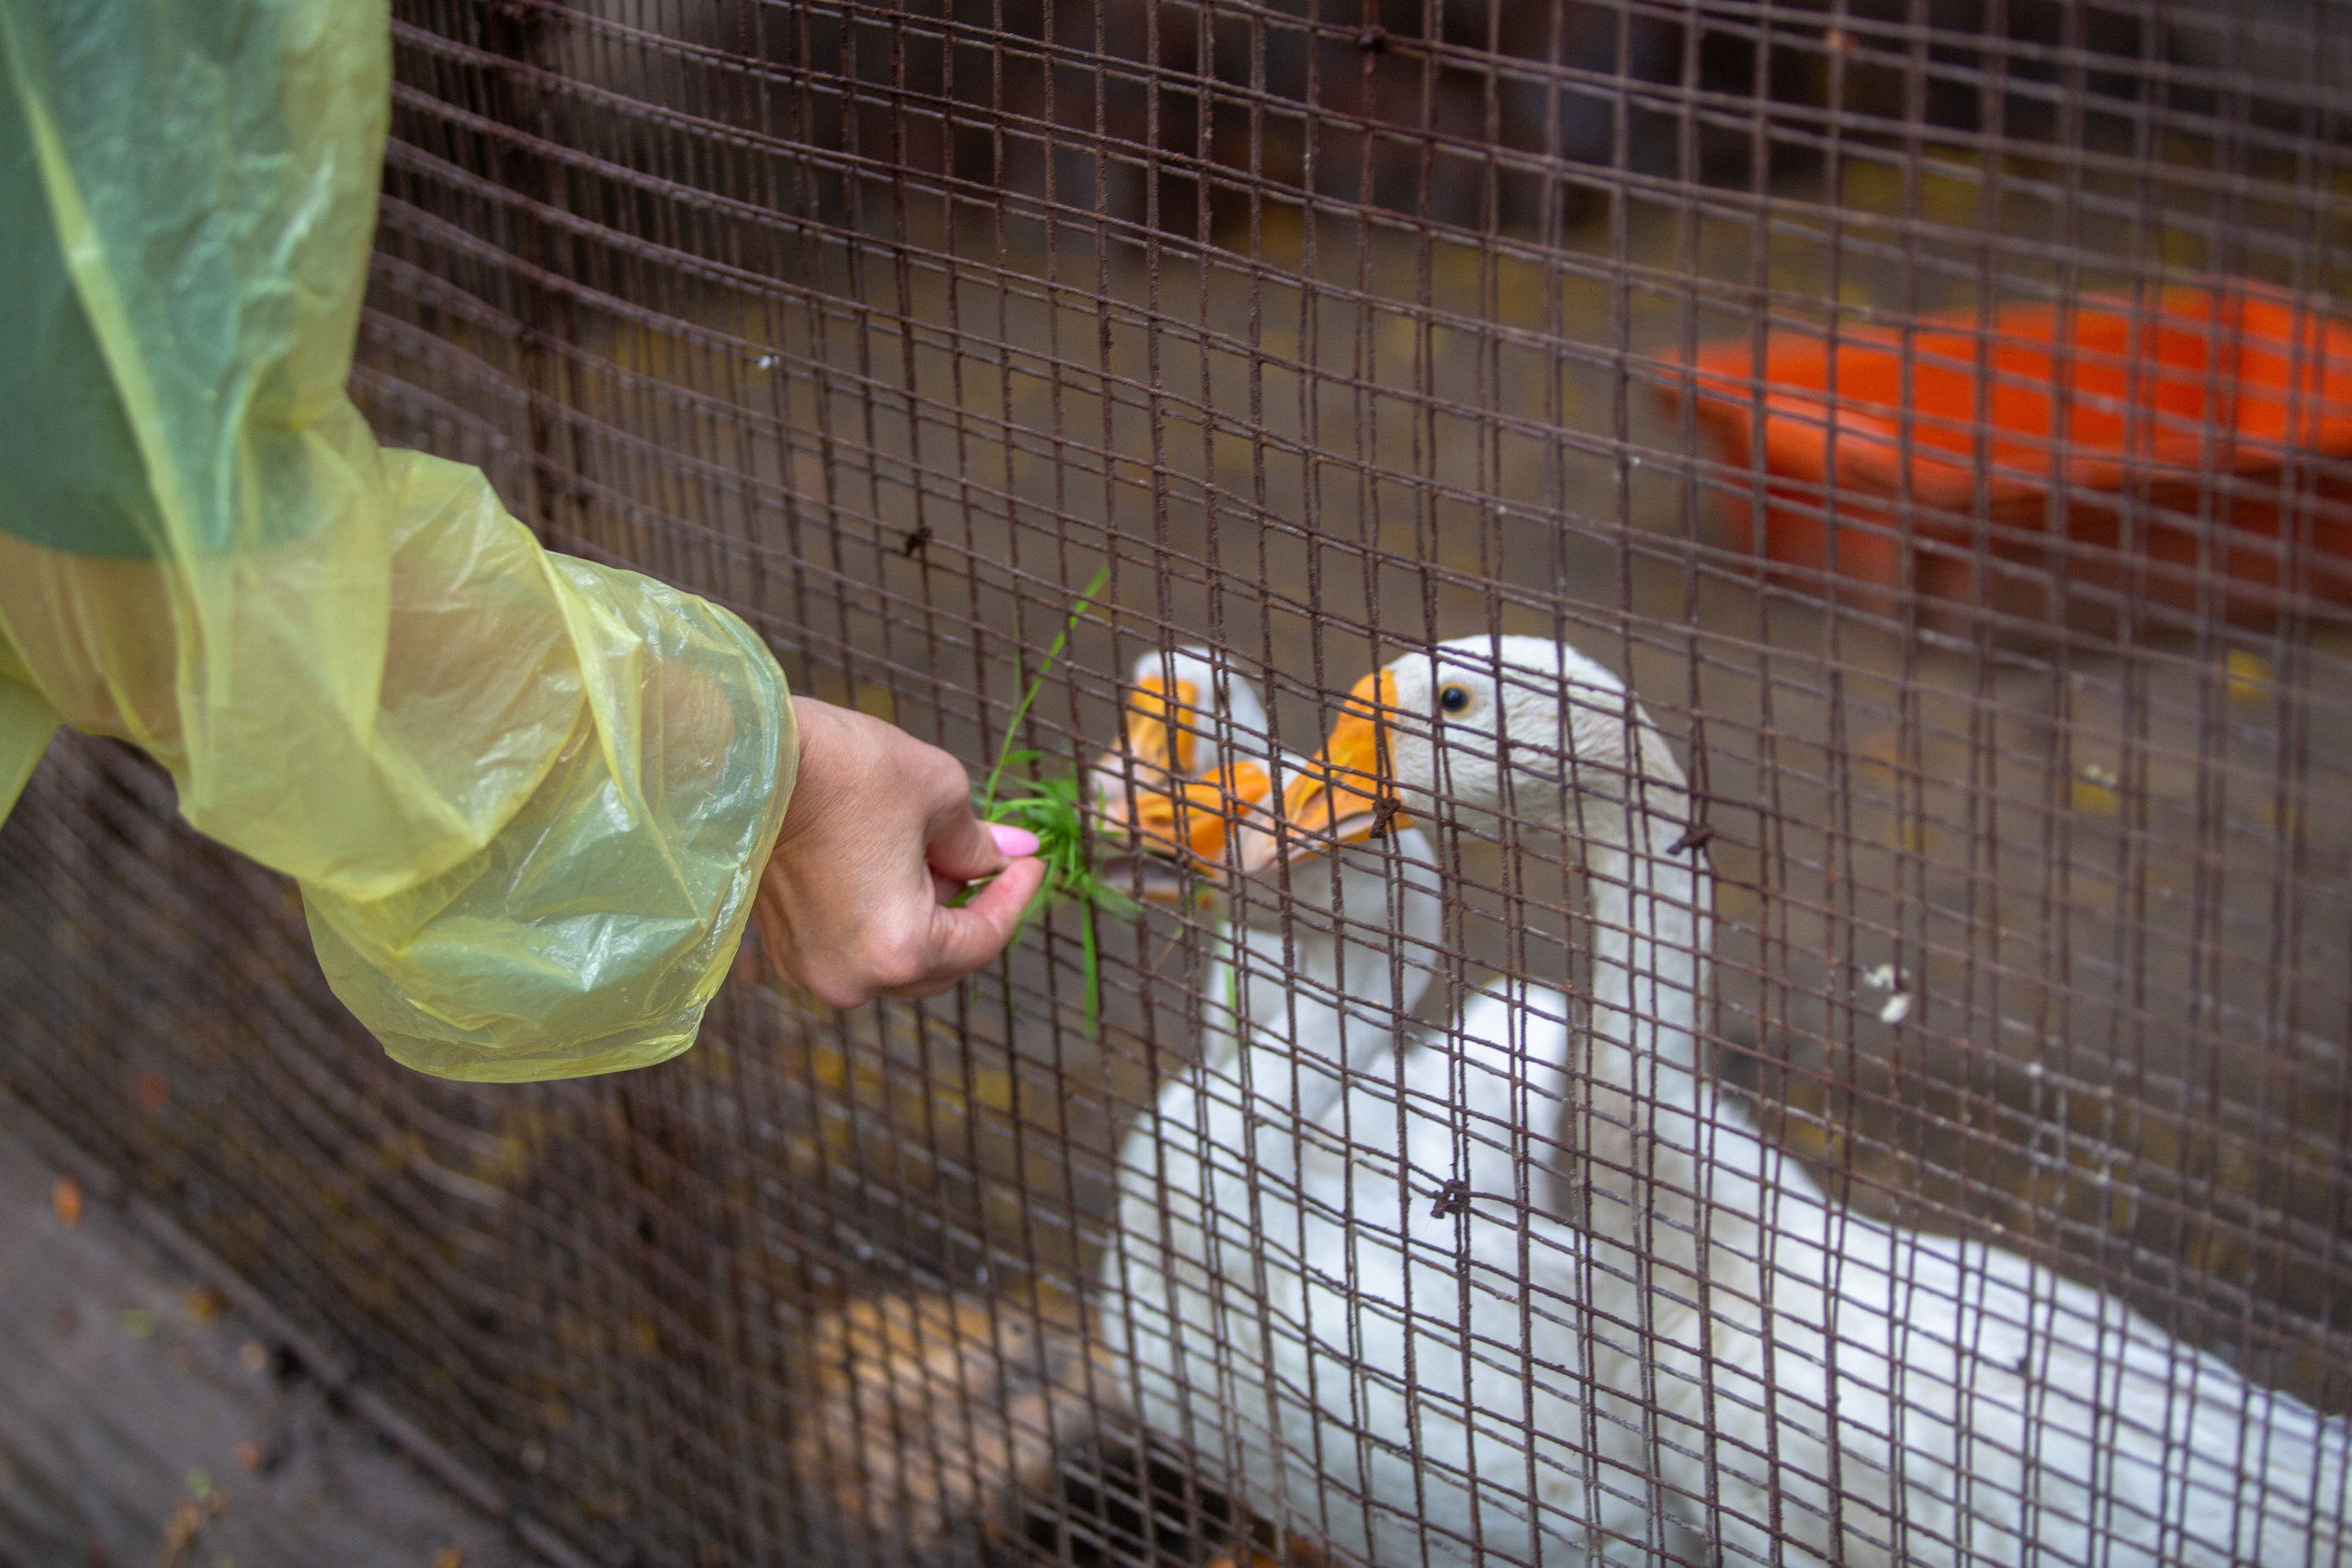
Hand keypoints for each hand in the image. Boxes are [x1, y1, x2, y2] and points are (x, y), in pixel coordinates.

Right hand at [750, 697, 1047, 1007]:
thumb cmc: (840, 768)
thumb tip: (1011, 854)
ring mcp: (812, 969)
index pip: (984, 940)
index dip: (1015, 897)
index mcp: (898, 949)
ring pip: (899, 957)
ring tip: (930, 849)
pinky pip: (856, 947)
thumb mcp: (937, 793)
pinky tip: (889, 863)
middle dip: (970, 910)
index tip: (1032, 863)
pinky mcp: (784, 950)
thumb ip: (979, 839)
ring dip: (927, 914)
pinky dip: (884, 917)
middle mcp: (852, 978)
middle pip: (942, 962)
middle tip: (987, 855)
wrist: (742, 756)